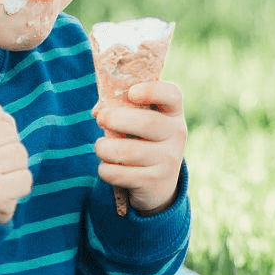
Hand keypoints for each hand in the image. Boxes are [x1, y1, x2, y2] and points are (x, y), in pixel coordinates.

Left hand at [93, 81, 185, 214]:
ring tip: (100, 147)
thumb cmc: (141, 140)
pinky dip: (106, 170)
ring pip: (129, 151)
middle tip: (100, 119)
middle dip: (115, 119)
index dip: (151, 91)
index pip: (171, 95)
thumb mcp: (138, 121)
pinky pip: (121, 174)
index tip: (131, 93)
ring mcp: (168, 160)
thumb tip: (98, 112)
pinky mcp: (154, 181)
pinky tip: (106, 167)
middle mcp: (176, 134)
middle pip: (147, 122)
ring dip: (105, 148)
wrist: (158, 184)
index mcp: (172, 112)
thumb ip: (120, 108)